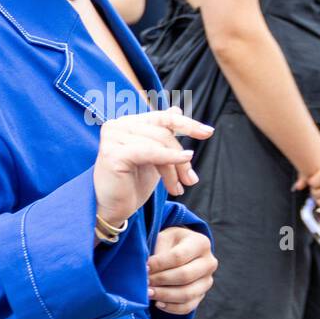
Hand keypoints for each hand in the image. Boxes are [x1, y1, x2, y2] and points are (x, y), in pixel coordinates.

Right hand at [93, 107, 213, 228]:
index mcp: (127, 123)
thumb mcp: (153, 157)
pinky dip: (169, 157)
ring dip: (175, 168)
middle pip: (163, 133)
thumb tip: (177, 108)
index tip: (208, 132)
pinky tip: (183, 161)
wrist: (111, 210)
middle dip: (181, 156)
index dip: (187, 124)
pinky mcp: (112, 153)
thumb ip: (162, 134)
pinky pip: (149, 152)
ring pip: (159, 144)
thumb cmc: (131, 185)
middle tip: (191, 180)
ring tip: (179, 187)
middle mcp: (117, 125)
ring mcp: (113, 137)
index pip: (162, 118)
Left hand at [146, 226, 216, 314]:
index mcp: (201, 243)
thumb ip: (158, 254)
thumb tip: (146, 271)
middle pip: (184, 276)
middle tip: (145, 282)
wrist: (180, 252)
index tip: (144, 268)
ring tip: (148, 293)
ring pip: (187, 294)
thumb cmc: (169, 244)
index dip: (159, 264)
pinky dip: (171, 308)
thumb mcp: (164, 239)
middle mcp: (209, 263)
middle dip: (161, 280)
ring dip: (164, 295)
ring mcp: (207, 281)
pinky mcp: (201, 296)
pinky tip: (158, 303)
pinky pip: (187, 307)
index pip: (178, 257)